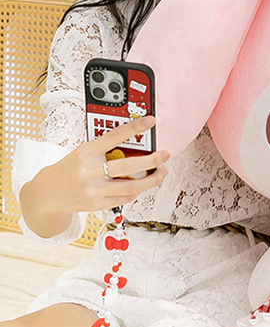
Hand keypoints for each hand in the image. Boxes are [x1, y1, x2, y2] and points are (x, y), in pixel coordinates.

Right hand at [19, 116, 169, 237]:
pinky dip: (137, 191)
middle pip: (129, 166)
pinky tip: (142, 185)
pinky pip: (125, 198)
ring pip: (132, 186)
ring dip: (152, 180)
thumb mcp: (83, 152)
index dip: (134, 127)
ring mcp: (94, 190)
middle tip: (165, 154)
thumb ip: (105, 149)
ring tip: (162, 172)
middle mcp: (90, 171)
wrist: (48, 192)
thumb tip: (134, 146)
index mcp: (87, 152)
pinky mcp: (97, 204)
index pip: (114, 136)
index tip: (150, 121)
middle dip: (153, 160)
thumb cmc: (70, 168)